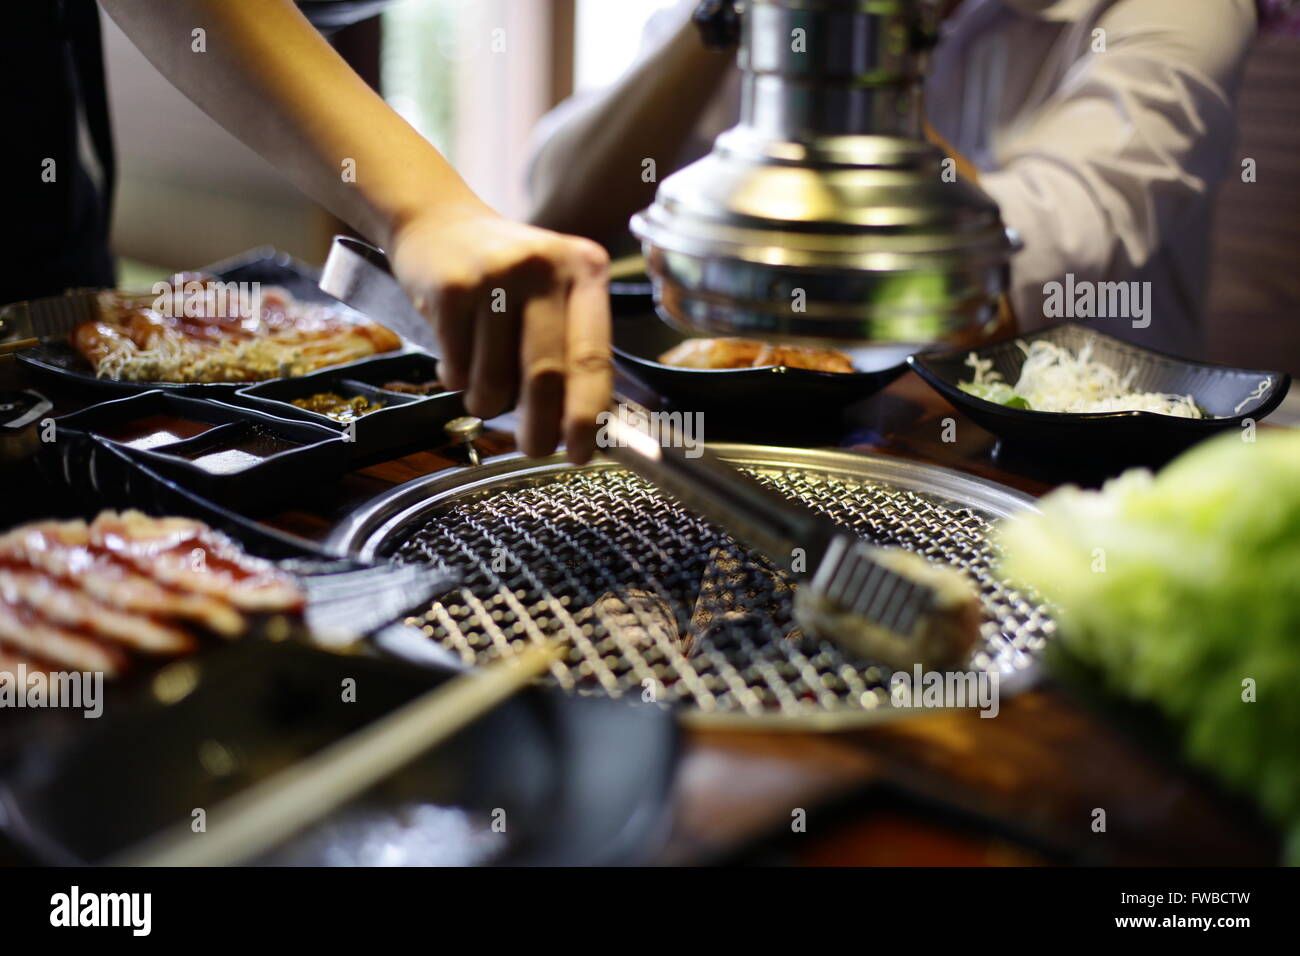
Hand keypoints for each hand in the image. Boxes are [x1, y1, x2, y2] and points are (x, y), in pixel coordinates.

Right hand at [389, 203, 611, 462]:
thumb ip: (572, 347)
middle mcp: (545, 266)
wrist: (436, 221)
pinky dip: (456, 380)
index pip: (594, 355)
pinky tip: (457, 358)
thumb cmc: (505, 276)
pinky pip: (457, 367)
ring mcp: (496, 274)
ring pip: (495, 379)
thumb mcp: (552, 292)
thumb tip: (582, 428)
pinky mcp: (450, 287)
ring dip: (487, 402)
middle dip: (540, 426)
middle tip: (534, 448)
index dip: (587, 413)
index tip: (581, 452)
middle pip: (546, 375)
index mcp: (585, 269)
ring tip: (484, 384)